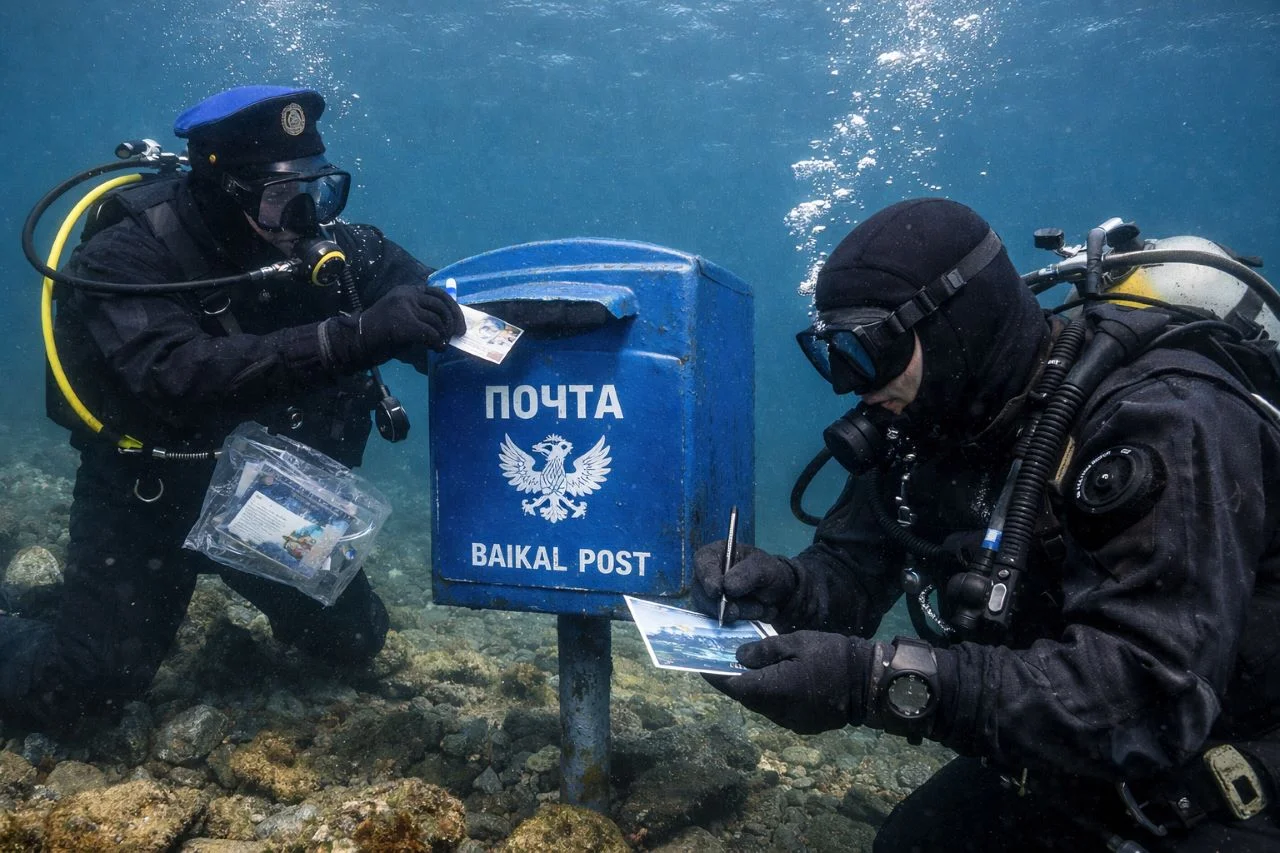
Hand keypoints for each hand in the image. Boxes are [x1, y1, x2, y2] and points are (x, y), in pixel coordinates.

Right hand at [325, 284, 464, 369]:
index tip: (459, 324)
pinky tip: (437, 349)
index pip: (438, 294)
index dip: (453, 309)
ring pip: (436, 321)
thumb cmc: (381, 333)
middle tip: (456, 335)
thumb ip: (422, 315)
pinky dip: (437, 342)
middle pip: (442, 305)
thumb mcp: (403, 317)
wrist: (357, 340)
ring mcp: (404, 307)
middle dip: (453, 322)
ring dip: (443, 336)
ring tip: (441, 345)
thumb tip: (449, 325)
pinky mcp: (403, 322)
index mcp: (407, 291)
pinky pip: (429, 332)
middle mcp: (407, 295)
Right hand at [692, 540, 796, 623]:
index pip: (702, 564)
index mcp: (713, 555)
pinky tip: (761, 613)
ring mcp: (707, 598)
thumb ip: (747, 573)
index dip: (708, 577)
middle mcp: (705, 577)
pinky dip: (743, 621)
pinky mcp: (715, 614)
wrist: (774, 590)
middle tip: (752, 608)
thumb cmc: (764, 570)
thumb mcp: (763, 566)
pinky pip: (721, 622)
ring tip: (762, 609)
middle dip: (726, 604)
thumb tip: (727, 587)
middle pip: (702, 593)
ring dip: (740, 613)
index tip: (717, 591)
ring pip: (712, 611)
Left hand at [704, 631, 874, 733]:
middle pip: (746, 697)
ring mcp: (790, 722)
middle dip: (734, 680)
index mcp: (772, 689)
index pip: (732, 686)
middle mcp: (777, 712)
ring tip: (752, 668)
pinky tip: (777, 680)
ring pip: (761, 705)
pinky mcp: (803, 725)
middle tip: (725, 660)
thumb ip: (763, 650)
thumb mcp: (795, 642)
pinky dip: (772, 696)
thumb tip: (738, 657)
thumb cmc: (832, 655)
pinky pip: (778, 710)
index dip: (715, 676)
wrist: (869, 683)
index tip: (701, 664)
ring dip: (754, 689)